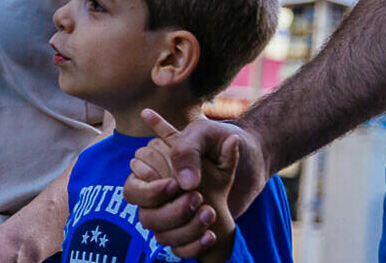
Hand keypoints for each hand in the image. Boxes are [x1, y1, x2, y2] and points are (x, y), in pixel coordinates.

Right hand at [125, 109, 265, 257]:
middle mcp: (161, 196)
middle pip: (146, 216)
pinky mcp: (189, 232)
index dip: (151, 191)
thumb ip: (188, 149)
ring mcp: (174, 215)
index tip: (174, 186)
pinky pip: (179, 250)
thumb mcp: (206, 135)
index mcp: (155, 171)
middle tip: (197, 197)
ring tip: (211, 212)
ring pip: (161, 235)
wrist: (252, 161)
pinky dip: (195, 246)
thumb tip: (184, 183)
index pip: (134, 189)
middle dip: (171, 212)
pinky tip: (211, 234)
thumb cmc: (222, 144)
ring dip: (186, 228)